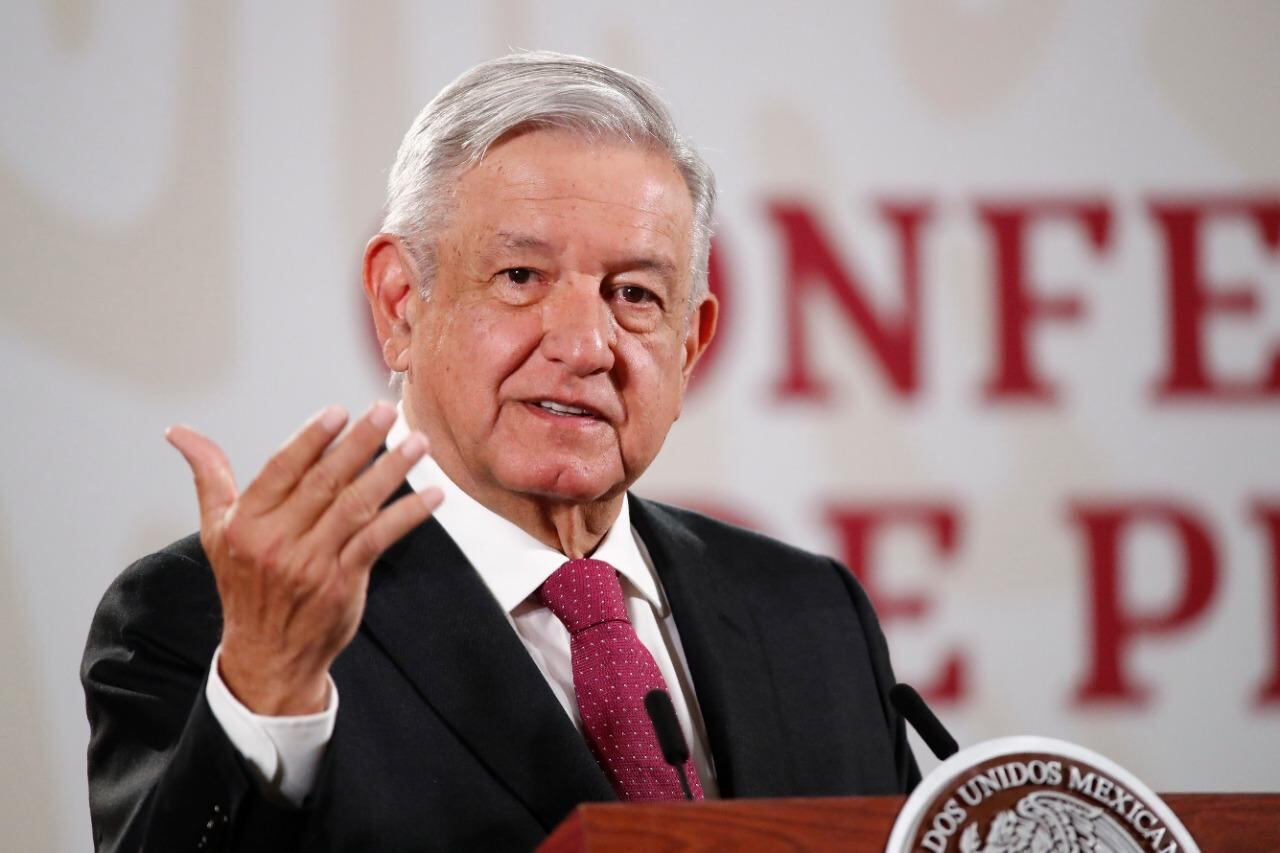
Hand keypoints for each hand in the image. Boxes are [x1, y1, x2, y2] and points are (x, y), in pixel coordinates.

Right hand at [166, 401, 441, 714]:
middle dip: (360, 443)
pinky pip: (378, 540)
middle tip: (388, 412)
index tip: (338, 411)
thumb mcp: (216, 530)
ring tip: (417, 444)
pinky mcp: (342, 583)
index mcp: (246, 524)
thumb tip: (179, 432)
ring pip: (356, 507)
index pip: (281, 470)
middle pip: (324, 482)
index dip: (310, 439)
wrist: (266, 655)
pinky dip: (407, 516)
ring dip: (391, 472)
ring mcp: (311, 564)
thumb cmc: (244, 583)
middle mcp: (277, 542)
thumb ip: (208, 476)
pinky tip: (432, 496)